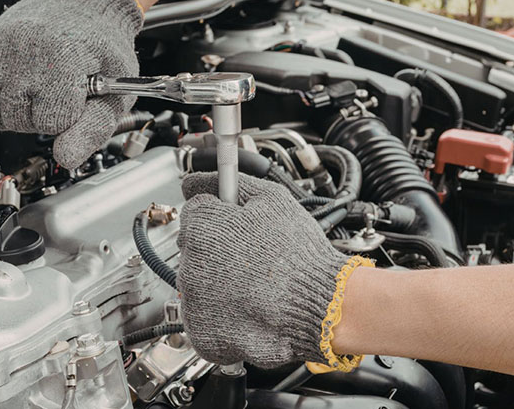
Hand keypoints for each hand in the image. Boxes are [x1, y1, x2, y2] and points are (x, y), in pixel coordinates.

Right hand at [0, 0, 142, 168]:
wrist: (83, 6)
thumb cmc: (102, 47)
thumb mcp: (114, 91)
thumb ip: (93, 129)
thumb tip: (67, 158)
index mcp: (60, 58)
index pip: (52, 123)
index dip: (68, 119)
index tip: (77, 99)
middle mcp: (21, 50)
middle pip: (18, 122)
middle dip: (40, 118)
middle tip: (57, 93)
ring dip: (14, 114)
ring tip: (36, 90)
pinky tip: (12, 89)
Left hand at [176, 172, 371, 370]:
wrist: (322, 306)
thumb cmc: (300, 255)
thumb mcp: (271, 199)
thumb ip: (228, 182)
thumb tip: (196, 181)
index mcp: (202, 228)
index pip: (195, 213)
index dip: (221, 217)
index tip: (238, 227)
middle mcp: (190, 265)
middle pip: (195, 249)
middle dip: (218, 250)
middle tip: (254, 257)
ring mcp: (194, 303)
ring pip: (199, 284)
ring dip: (219, 282)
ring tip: (256, 284)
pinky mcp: (203, 333)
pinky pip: (205, 318)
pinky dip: (222, 314)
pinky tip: (250, 307)